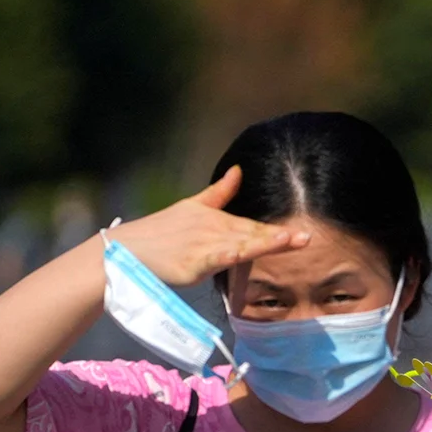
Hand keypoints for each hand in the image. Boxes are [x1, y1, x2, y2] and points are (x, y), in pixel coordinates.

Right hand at [106, 166, 310, 286]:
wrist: (125, 250)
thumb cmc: (159, 233)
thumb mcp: (191, 207)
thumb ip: (219, 193)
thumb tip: (238, 170)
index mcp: (215, 219)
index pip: (252, 227)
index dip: (278, 233)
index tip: (304, 235)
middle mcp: (212, 230)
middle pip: (251, 235)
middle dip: (278, 238)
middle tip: (306, 238)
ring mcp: (202, 245)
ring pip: (238, 245)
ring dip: (262, 243)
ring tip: (287, 241)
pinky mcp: (191, 262)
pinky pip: (213, 258)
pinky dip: (227, 255)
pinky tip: (242, 254)